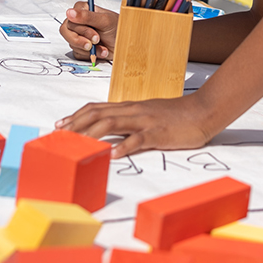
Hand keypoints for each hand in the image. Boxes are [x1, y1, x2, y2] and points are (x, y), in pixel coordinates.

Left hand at [55, 92, 211, 158]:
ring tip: (77, 145)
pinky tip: (112, 155)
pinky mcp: (158, 133)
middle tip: (59, 136)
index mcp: (130, 107)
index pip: (96, 108)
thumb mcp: (149, 114)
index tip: (60, 125)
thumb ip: (131, 121)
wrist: (203, 110)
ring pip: (112, 123)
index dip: (76, 116)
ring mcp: (145, 121)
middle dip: (76, 125)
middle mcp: (133, 111)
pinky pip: (137, 139)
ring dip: (91, 134)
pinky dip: (123, 147)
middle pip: (98, 114)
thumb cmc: (177, 115)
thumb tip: (112, 132)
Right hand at [59, 1, 117, 60]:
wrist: (125, 44)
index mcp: (83, 11)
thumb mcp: (104, 20)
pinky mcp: (80, 48)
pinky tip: (100, 51)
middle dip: (82, 38)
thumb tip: (70, 12)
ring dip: (89, 48)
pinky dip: (90, 54)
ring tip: (102, 46)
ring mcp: (79, 36)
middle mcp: (79, 23)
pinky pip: (78, 53)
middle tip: (96, 40)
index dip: (79, 25)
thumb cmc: (117, 28)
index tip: (92, 29)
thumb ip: (87, 16)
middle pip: (67, 31)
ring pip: (72, 43)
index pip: (70, 17)